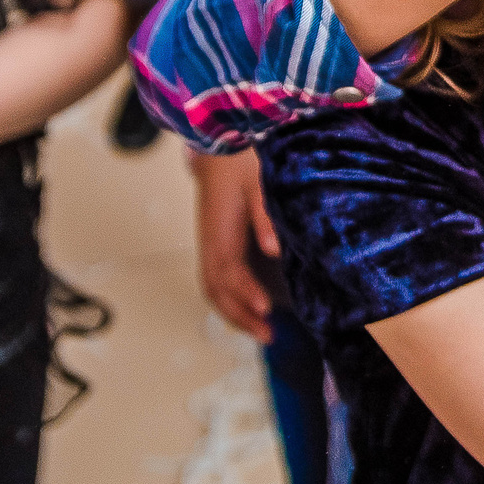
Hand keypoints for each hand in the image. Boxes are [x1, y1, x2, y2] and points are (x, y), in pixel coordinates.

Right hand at [192, 149, 278, 342]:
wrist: (217, 147)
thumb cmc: (239, 162)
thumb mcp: (257, 182)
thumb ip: (264, 215)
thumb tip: (273, 250)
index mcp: (219, 232)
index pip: (229, 272)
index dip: (246, 294)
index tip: (266, 310)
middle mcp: (210, 244)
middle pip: (217, 291)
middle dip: (240, 317)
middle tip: (268, 335)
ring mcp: (209, 246)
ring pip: (214, 290)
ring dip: (234, 315)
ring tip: (262, 333)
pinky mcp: (215, 245)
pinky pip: (217, 281)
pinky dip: (230, 301)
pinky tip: (250, 311)